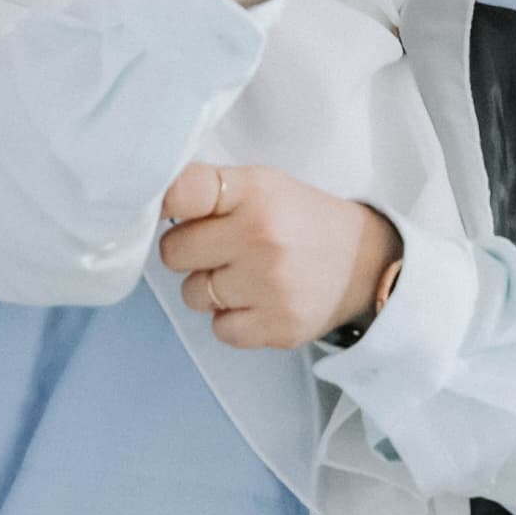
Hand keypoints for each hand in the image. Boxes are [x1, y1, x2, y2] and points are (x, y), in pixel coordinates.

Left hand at [157, 160, 401, 349]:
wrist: (365, 263)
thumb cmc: (300, 220)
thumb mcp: (263, 185)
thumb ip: (210, 189)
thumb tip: (150, 201)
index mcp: (257, 191)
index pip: (182, 191)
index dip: (166, 203)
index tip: (174, 211)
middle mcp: (262, 236)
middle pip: (174, 252)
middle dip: (190, 251)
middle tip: (222, 247)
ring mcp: (270, 285)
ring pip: (192, 294)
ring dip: (210, 288)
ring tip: (246, 275)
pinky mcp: (278, 327)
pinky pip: (219, 329)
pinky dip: (232, 319)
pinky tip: (258, 301)